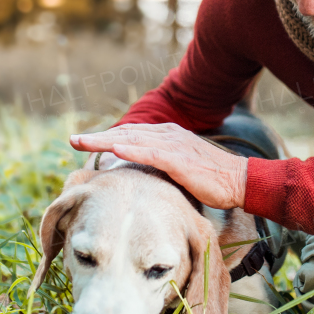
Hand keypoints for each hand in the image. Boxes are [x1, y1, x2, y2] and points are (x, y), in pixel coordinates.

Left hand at [69, 123, 248, 209]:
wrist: (240, 181)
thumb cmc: (213, 180)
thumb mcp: (183, 169)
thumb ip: (164, 167)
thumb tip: (145, 178)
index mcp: (168, 136)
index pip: (131, 134)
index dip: (107, 137)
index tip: (86, 143)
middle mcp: (168, 135)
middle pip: (126, 133)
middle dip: (98, 137)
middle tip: (73, 140)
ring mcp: (173, 145)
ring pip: (132, 140)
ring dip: (105, 140)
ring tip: (82, 142)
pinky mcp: (180, 159)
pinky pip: (150, 153)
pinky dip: (131, 150)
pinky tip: (113, 150)